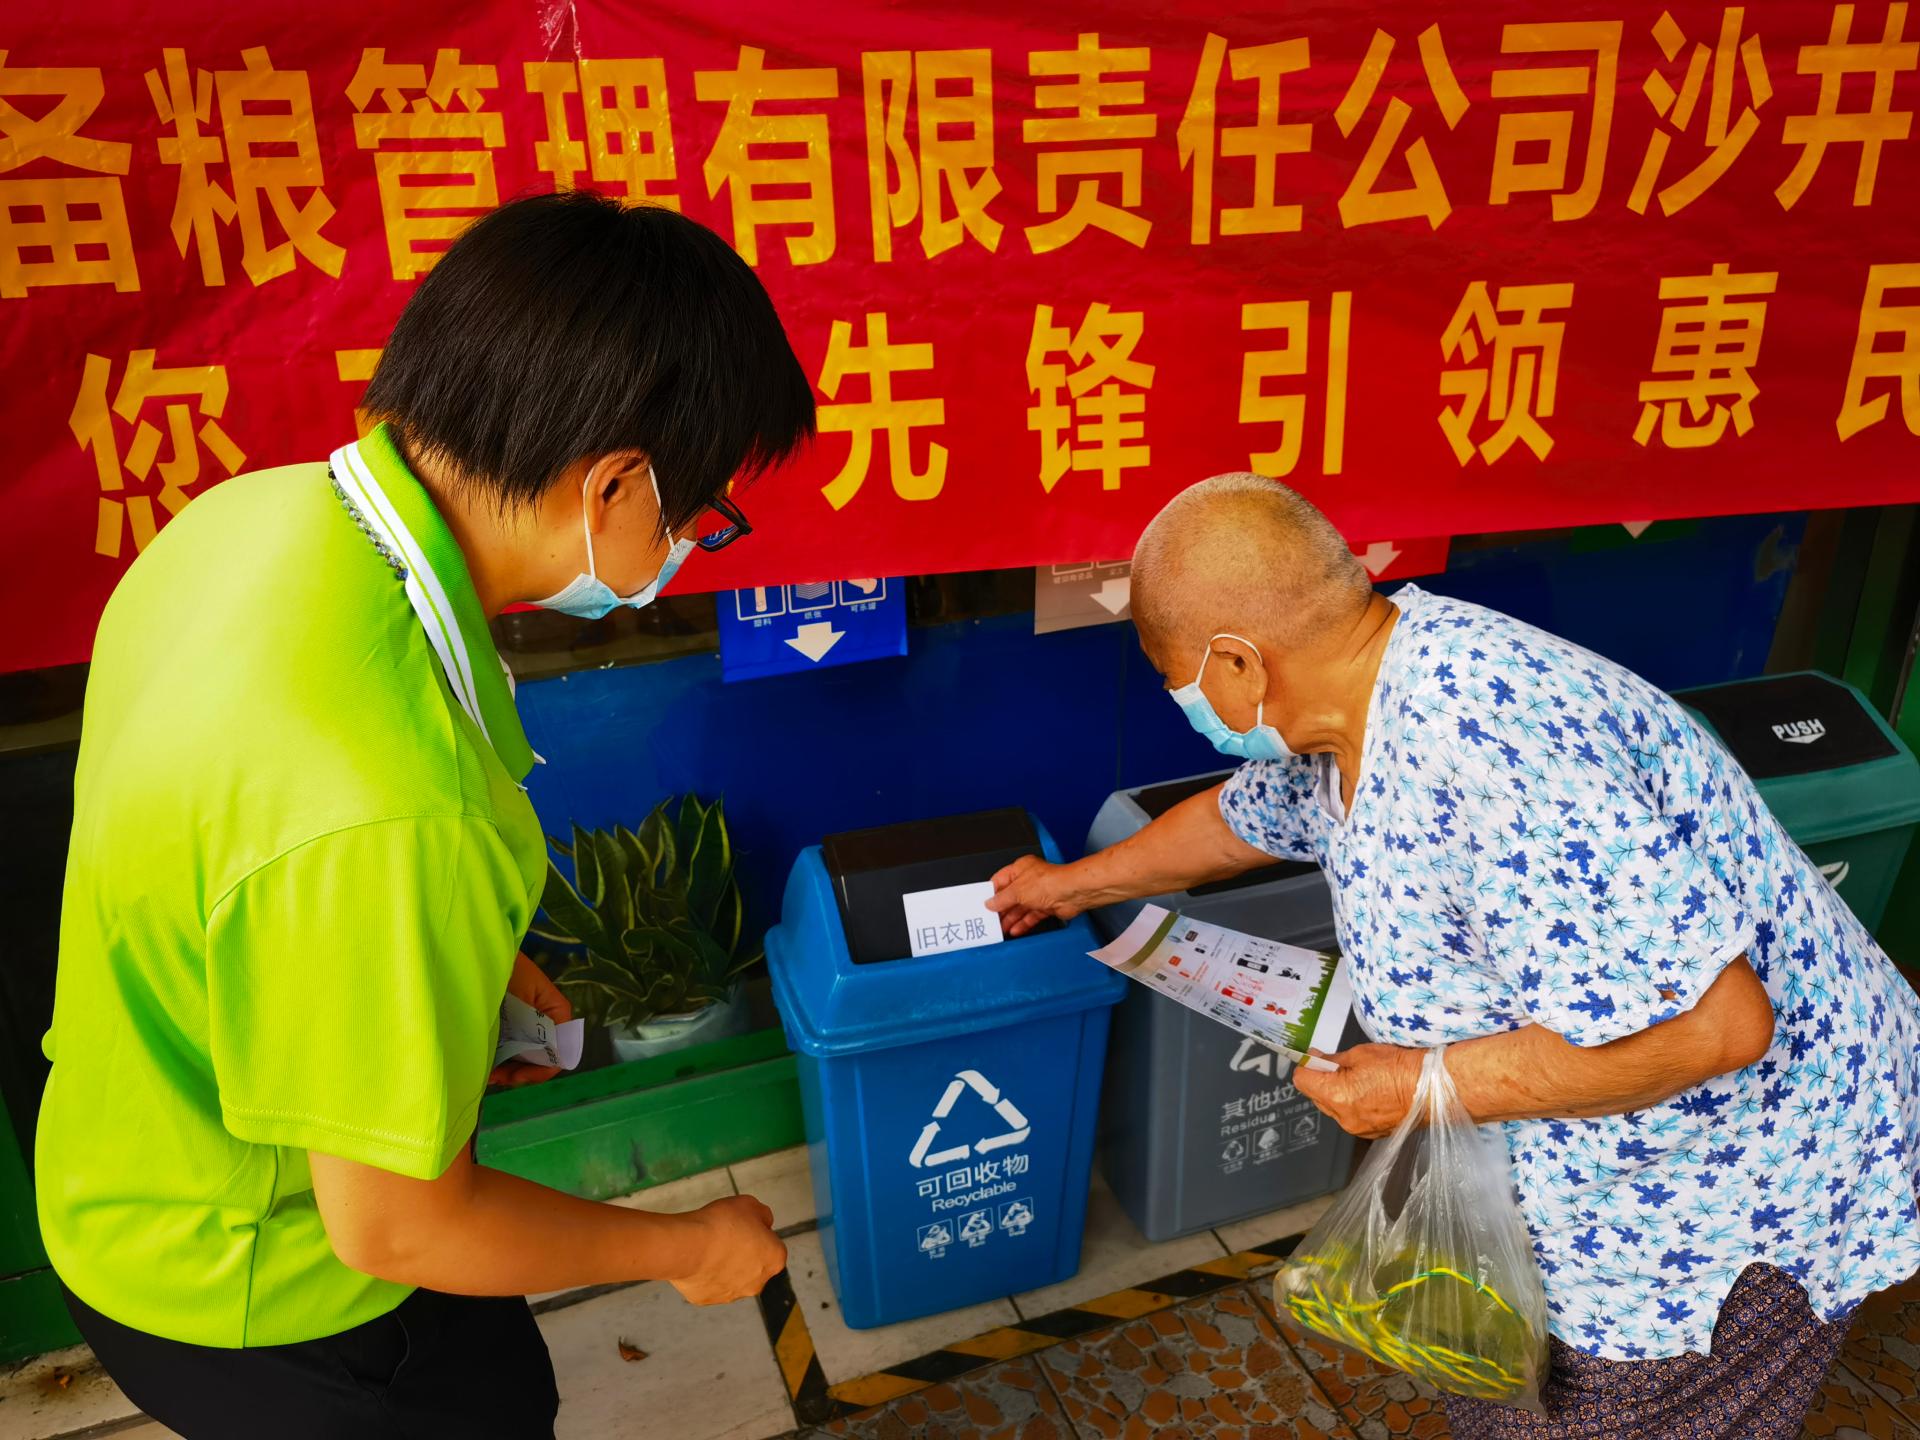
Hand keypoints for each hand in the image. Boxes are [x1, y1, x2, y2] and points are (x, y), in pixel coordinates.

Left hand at [489, 952, 573, 1087]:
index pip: (560, 1052)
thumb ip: (536, 1026)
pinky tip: (488, 1067)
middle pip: (542, 1060)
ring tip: (489, 1074)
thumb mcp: (526, 996)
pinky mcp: (513, 1028)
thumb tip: (544, 1059)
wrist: (486, 954)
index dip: (541, 1070)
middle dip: (521, 1073)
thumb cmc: (509, 969)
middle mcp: (548, 1024)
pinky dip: (501, 1063)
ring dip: (509, 1071)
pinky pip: (512, 1052)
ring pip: (526, 1059)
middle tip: (497, 1078)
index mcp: (558, 1014)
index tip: (516, 1075)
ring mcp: (529, 1027)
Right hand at [671, 1195, 785, 1305]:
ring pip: (732, 1278)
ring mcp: (732, 1294)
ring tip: (709, 1246)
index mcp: (775, 1259)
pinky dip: (705, 1275)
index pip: (772, 1244)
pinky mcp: (708, 1299)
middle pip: (754, 1265)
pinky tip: (698, 1259)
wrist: (689, 1245)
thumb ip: (763, 1215)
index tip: (743, 1225)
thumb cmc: (720, 1225)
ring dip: (724, 1265)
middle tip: (726, 1236)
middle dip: (743, 1253)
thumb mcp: (750, 1204)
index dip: (756, 1232)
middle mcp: (758, 1282)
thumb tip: (764, 1221)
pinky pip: (709, 1285)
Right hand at [986, 855, 1086, 936]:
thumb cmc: (1049, 883)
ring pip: (1021, 908)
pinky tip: (1015, 930)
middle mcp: (1030, 880)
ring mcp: (1039, 893)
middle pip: (1011, 896)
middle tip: (991, 920)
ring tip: (1001, 929)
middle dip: (1001, 909)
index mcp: (1020, 868)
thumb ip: (1001, 899)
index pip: (1001, 880)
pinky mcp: (1047, 906)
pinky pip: (1031, 916)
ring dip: (1011, 919)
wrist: (1071, 893)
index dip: (992, 893)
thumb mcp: (1017, 891)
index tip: (983, 904)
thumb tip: (990, 903)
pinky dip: (1023, 923)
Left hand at [1292, 1044, 1422, 1139]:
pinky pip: (1351, 1117)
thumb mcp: (1360, 1054)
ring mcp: (1357, 1129)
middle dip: (1321, 1081)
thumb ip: (1332, 1060)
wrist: (1430, 1089)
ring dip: (1337, 1094)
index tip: (1314, 1059)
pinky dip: (1353, 1106)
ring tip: (1359, 1080)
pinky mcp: (1370, 1134)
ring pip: (1333, 1109)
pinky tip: (1370, 1093)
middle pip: (1316, 1097)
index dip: (1306, 1067)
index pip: (1302, 1081)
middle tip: (1339, 1066)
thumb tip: (1315, 1059)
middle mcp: (1343, 1117)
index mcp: (1337, 1095)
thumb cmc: (1398, 1067)